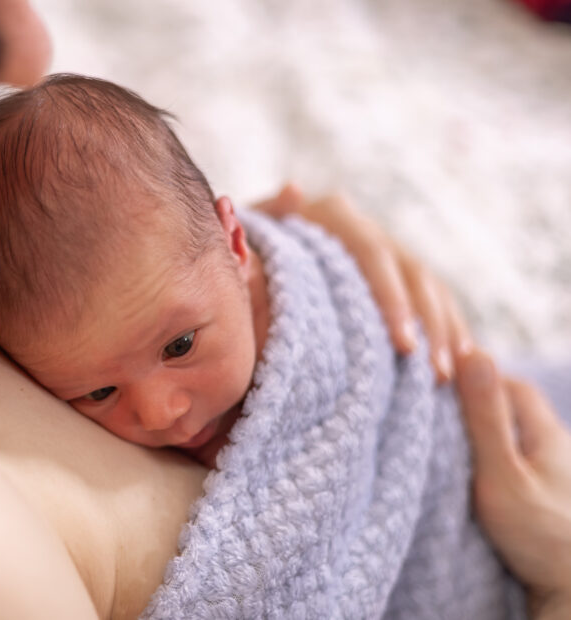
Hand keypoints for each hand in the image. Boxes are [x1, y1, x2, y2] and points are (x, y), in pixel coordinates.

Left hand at [253, 184, 471, 381]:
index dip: (392, 299)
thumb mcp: (247, 235)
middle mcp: (367, 229)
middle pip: (410, 273)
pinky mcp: (400, 280)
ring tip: (446, 378)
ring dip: (443, 332)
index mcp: (332, 215)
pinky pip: (436, 304)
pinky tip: (456, 369)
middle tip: (433, 371)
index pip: (371, 254)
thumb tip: (295, 190)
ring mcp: (387, 253)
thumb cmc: (242, 254)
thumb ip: (266, 218)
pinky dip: (449, 332)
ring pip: (430, 290)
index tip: (402, 344)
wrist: (249, 257)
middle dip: (426, 324)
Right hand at [456, 350, 570, 617]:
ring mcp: (553, 473)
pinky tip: (476, 473)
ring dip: (486, 432)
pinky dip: (494, 458)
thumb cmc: (539, 533)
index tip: (439, 382)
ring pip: (515, 436)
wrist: (570, 588)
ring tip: (452, 441)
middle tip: (440, 409)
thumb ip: (485, 417)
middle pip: (514, 407)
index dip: (474, 376)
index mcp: (546, 431)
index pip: (510, 384)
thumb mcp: (502, 471)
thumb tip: (472, 354)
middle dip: (478, 402)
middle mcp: (556, 446)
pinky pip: (516, 461)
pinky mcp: (546, 496)